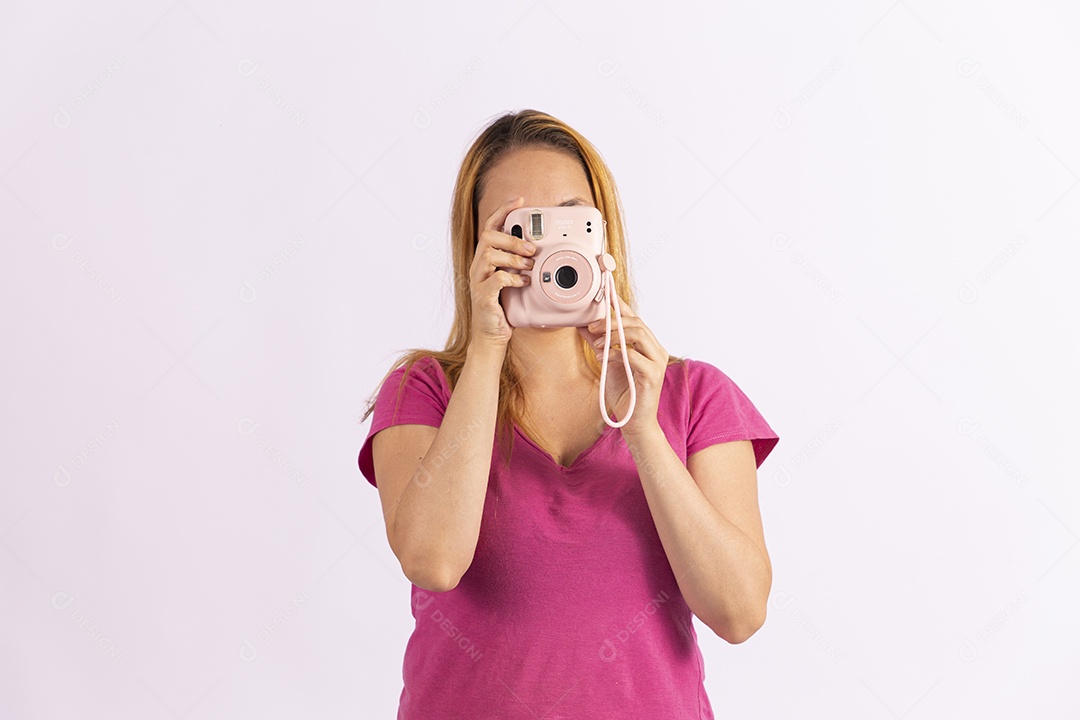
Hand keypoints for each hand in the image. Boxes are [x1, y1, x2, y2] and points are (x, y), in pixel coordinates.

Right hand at [469, 196, 535, 346]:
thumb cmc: (503, 307)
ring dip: (514, 257)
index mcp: (485, 259)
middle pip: (488, 237)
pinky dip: (513, 278)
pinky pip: (496, 279)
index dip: (504, 211)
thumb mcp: (513, 280)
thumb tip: (539, 250)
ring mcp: (478, 281)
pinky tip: (524, 282)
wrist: (491, 335)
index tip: (519, 200)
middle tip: (532, 249)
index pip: (490, 227)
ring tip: (529, 266)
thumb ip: (520, 264)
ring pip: (490, 255)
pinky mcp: (483, 296)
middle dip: (513, 239)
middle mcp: (478, 267)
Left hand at [577, 294, 666, 435]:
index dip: (619, 304)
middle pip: (636, 323)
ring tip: (596, 343)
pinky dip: (616, 353)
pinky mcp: (653, 375)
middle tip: (591, 326)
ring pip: (638, 334)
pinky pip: (634, 356)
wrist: (634, 423)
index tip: (604, 294)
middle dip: (611, 321)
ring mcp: (657, 362)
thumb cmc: (624, 393)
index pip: (634, 318)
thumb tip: (582, 325)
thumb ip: (598, 343)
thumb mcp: (607, 362)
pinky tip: (602, 357)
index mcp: (646, 344)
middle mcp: (655, 349)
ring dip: (613, 334)